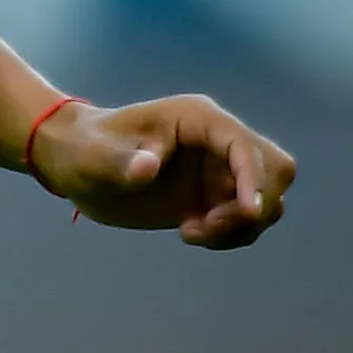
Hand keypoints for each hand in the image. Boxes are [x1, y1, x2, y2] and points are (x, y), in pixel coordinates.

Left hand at [30, 95, 295, 248]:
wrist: (77, 165)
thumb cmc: (83, 150)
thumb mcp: (94, 157)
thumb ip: (120, 162)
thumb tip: (146, 167)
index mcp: (197, 118)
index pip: (244, 144)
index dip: (253, 178)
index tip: (247, 212)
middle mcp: (218, 141)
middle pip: (275, 170)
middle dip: (254, 204)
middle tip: (207, 225)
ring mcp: (221, 169)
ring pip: (268, 199)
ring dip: (242, 225)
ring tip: (190, 232)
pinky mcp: (216, 195)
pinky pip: (249, 219)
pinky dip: (232, 234)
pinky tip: (190, 233)